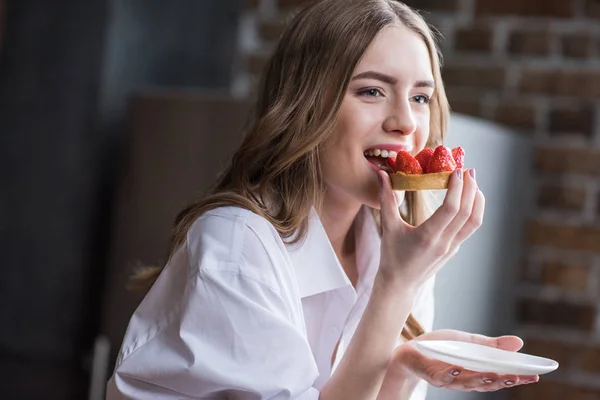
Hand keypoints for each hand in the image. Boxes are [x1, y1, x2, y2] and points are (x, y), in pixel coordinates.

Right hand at [376, 168, 483, 286]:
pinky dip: (473, 210)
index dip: (456, 188)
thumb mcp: (388, 227)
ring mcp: (452, 247)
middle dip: (470, 188)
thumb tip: (382, 175)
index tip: (456, 170)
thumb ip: (386, 199)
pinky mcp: (454, 249)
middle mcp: (444, 243)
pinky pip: (469, 227)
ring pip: (474, 221)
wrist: (400, 284)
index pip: (450, 209)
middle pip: (466, 212)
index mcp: (427, 236)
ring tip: (473, 182)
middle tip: (468, 169)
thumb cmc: (391, 256)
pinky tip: (468, 199)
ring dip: (477, 200)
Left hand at [388, 329, 538, 391]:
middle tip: (520, 376)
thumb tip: (519, 342)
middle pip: (487, 383)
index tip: (536, 375)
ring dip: (482, 380)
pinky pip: (443, 377)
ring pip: (468, 383)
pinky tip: (459, 368)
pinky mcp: (432, 374)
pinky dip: (451, 374)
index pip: (500, 376)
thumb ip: (491, 345)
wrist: (410, 350)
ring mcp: (449, 379)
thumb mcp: (469, 341)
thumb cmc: (441, 348)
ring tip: (496, 374)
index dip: (517, 378)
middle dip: (504, 381)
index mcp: (476, 371)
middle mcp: (465, 379)